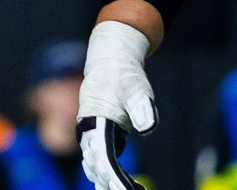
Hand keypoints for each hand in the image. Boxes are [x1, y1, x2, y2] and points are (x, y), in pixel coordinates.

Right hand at [77, 21, 156, 189]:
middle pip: (94, 163)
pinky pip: (98, 158)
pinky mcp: (97, 133)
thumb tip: (148, 126)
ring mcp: (90, 131)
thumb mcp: (136, 87)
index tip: (124, 189)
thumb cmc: (124, 75)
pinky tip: (118, 184)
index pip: (101, 154)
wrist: (109, 60)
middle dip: (109, 182)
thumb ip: (142, 105)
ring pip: (93, 163)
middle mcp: (88, 128)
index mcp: (95, 118)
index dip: (112, 175)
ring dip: (105, 180)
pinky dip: (106, 173)